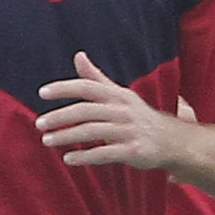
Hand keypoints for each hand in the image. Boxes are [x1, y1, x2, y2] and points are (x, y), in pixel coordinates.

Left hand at [35, 49, 183, 176]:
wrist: (174, 142)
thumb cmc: (140, 117)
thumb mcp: (120, 95)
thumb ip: (96, 78)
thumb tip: (78, 56)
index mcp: (118, 95)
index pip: (87, 87)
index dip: (64, 88)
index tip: (42, 93)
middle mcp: (124, 111)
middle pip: (86, 111)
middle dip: (60, 117)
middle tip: (39, 123)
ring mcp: (130, 131)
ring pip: (93, 132)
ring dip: (67, 136)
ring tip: (47, 140)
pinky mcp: (135, 151)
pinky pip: (106, 153)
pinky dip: (85, 156)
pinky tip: (68, 158)